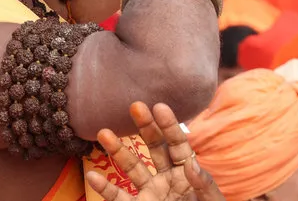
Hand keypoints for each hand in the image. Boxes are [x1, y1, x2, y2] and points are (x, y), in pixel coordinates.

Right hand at [86, 102, 223, 200]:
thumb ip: (204, 185)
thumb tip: (191, 165)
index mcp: (188, 174)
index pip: (178, 144)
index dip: (169, 125)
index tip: (159, 106)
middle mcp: (167, 179)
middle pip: (154, 148)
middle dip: (145, 127)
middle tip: (135, 106)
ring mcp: (151, 193)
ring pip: (132, 168)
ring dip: (117, 150)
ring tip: (103, 133)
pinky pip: (119, 198)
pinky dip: (105, 188)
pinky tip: (93, 175)